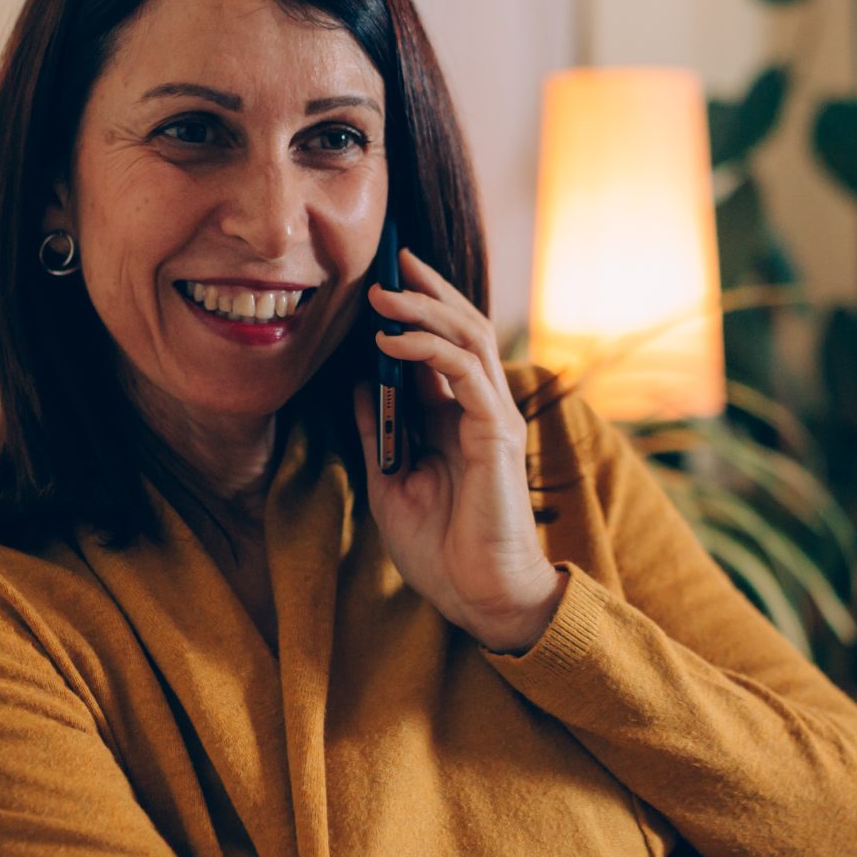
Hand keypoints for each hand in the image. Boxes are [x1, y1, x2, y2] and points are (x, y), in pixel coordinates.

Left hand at [350, 247, 564, 653]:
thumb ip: (378, 429)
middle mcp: (480, 407)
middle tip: (389, 259)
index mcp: (456, 417)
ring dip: (424, 309)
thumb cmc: (442, 549)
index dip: (415, 308)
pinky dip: (428, 350)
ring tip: (383, 293)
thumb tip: (360, 382)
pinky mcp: (496, 432)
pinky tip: (392, 343)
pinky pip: (464, 374)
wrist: (479, 597)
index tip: (381, 277)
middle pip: (461, 326)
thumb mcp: (390, 481)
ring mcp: (493, 416)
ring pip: (467, 337)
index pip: (440, 344)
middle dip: (425, 290)